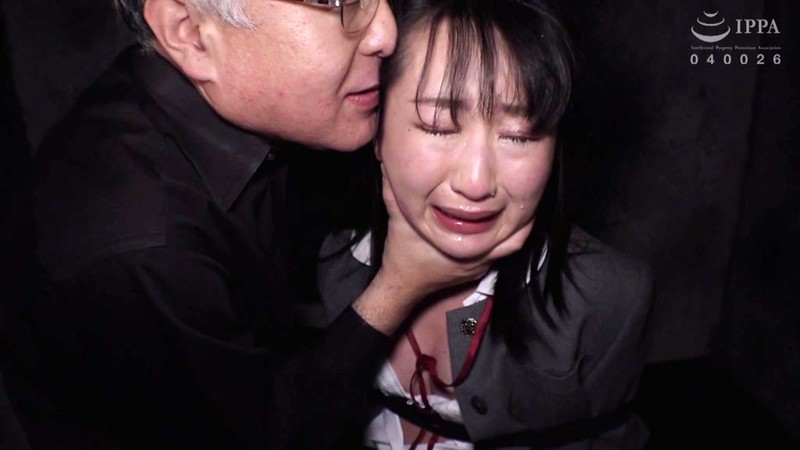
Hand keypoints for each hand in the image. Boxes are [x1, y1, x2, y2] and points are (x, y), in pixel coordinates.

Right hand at [352, 165, 528, 334]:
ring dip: (514, 229)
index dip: (513, 208)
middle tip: (527, 197)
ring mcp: (478, 265)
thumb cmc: (404, 252)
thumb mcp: (397, 216)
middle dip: (521, 216)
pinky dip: (502, 239)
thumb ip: (393, 187)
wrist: (402, 283)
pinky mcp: (476, 270)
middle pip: (513, 237)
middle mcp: (477, 256)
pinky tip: (501, 224)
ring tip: (522, 209)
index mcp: (465, 242)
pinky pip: (499, 254)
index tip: (517, 189)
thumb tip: (386, 159)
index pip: (501, 227)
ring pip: (509, 247)